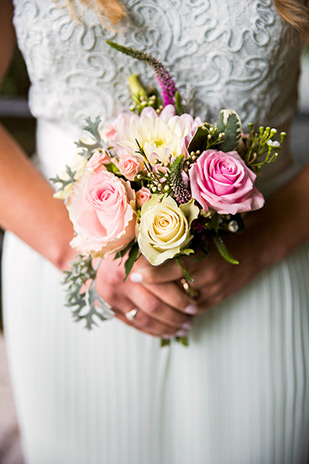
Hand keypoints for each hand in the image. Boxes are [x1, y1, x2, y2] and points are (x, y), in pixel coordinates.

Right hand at [95, 254, 197, 337]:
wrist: (105, 254)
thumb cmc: (134, 250)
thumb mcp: (150, 250)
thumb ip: (166, 264)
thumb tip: (191, 281)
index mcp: (132, 263)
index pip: (160, 288)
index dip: (180, 300)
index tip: (194, 307)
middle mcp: (118, 280)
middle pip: (153, 306)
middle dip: (175, 317)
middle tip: (190, 321)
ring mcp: (112, 296)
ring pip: (144, 320)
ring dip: (166, 328)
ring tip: (182, 329)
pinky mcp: (109, 307)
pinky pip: (134, 324)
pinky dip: (152, 331)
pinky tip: (166, 332)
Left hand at [131, 228, 267, 314]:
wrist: (256, 246)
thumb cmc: (226, 232)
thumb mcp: (202, 231)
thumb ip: (178, 237)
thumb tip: (146, 238)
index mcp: (201, 255)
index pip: (169, 267)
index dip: (150, 271)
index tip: (133, 271)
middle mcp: (206, 275)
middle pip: (171, 289)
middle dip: (150, 290)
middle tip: (131, 287)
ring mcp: (212, 290)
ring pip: (179, 304)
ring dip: (161, 303)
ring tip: (140, 299)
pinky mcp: (216, 300)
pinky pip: (190, 310)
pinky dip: (175, 310)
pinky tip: (161, 306)